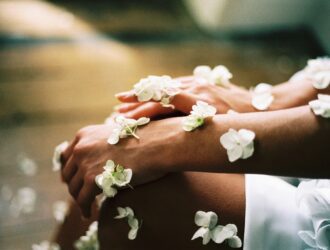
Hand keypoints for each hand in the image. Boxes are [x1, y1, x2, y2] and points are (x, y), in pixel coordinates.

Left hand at [60, 118, 183, 216]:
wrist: (156, 144)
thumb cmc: (144, 140)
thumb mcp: (116, 136)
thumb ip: (101, 145)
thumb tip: (98, 162)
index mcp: (85, 134)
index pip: (66, 156)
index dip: (70, 171)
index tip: (75, 181)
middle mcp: (81, 146)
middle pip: (68, 173)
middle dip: (74, 186)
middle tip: (82, 196)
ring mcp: (85, 162)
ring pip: (74, 188)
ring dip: (79, 199)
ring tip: (87, 207)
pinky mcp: (92, 178)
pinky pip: (83, 200)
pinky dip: (85, 209)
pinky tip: (90, 214)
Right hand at [115, 76, 253, 118]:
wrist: (264, 106)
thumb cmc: (244, 125)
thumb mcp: (224, 131)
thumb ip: (201, 130)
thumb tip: (173, 137)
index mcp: (200, 101)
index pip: (163, 103)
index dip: (142, 107)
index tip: (123, 114)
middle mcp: (196, 89)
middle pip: (159, 94)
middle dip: (136, 102)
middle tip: (116, 109)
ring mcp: (198, 83)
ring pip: (164, 87)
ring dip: (143, 94)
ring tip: (123, 100)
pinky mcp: (200, 82)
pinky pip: (175, 84)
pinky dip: (158, 89)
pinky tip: (146, 92)